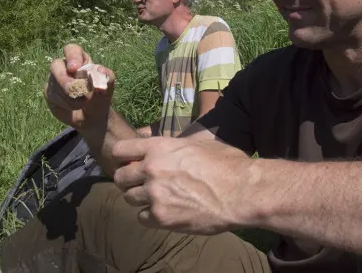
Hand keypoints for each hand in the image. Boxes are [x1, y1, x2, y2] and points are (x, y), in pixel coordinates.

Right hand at [43, 43, 114, 130]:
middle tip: (74, 90)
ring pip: (55, 84)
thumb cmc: (99, 96)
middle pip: (56, 65)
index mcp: (80, 59)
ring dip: (70, 97)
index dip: (71, 56)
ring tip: (83, 103)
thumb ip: (106, 77)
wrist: (92, 116)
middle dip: (64, 80)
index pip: (71, 50)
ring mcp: (55, 79)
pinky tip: (73, 107)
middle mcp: (64, 66)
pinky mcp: (49, 92)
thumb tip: (100, 70)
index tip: (74, 68)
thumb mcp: (107, 86)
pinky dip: (65, 104)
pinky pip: (52, 96)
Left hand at [111, 137, 253, 234]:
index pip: (120, 149)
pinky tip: (164, 212)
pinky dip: (150, 216)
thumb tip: (167, 146)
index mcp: (159, 147)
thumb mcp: (198, 143)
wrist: (241, 192)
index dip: (123, 157)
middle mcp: (151, 169)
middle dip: (129, 180)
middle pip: (120, 177)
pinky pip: (141, 218)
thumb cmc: (226, 164)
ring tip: (157, 198)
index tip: (129, 162)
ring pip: (128, 198)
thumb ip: (175, 146)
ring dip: (140, 199)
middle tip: (141, 184)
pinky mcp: (161, 217)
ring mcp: (154, 194)